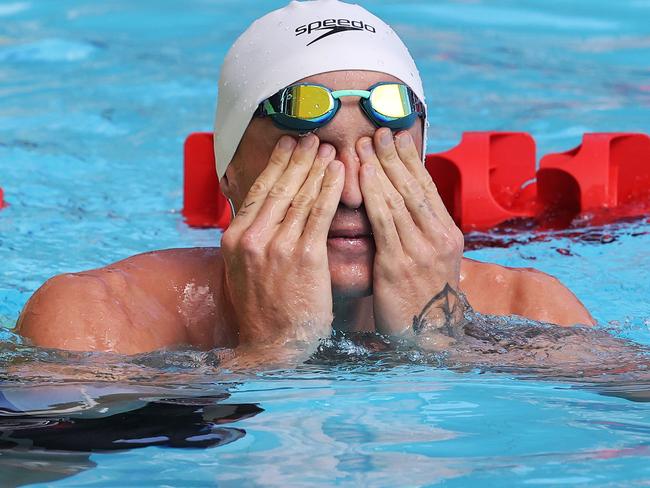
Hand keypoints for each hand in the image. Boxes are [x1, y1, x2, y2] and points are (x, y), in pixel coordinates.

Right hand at [220, 134, 343, 356]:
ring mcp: (277, 246)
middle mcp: (252, 237)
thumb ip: (253, 240)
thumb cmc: (265, 310)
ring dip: (317, 167)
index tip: (290, 145)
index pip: (260, 191)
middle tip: (312, 138)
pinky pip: (319, 213)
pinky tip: (338, 172)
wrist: (274, 345)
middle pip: (279, 186)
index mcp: (236, 238)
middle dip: (299, 158)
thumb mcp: (245, 270)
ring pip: (300, 195)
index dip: (277, 164)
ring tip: (328, 149)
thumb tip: (264, 214)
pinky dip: (329, 189)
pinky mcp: (304, 257)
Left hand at [356, 128, 465, 348]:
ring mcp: (421, 250)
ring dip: (381, 167)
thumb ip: (417, 234)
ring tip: (367, 143)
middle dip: (394, 155)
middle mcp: (438, 237)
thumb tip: (400, 207)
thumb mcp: (429, 262)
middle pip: (414, 186)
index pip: (426, 187)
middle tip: (379, 130)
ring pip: (399, 198)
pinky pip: (385, 221)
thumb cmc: (423, 300)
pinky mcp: (399, 264)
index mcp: (446, 234)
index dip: (410, 159)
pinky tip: (363, 174)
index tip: (397, 137)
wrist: (429, 337)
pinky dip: (374, 193)